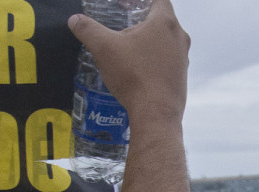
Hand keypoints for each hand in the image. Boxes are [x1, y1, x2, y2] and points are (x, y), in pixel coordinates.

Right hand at [68, 0, 189, 125]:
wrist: (156, 114)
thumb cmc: (133, 74)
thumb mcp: (104, 48)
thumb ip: (89, 30)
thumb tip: (75, 20)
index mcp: (165, 23)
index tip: (126, 4)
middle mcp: (180, 37)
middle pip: (162, 20)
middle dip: (143, 20)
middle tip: (124, 25)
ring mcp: (183, 58)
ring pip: (166, 42)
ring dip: (149, 41)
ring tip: (129, 49)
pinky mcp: (181, 78)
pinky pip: (167, 61)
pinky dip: (154, 60)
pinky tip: (138, 71)